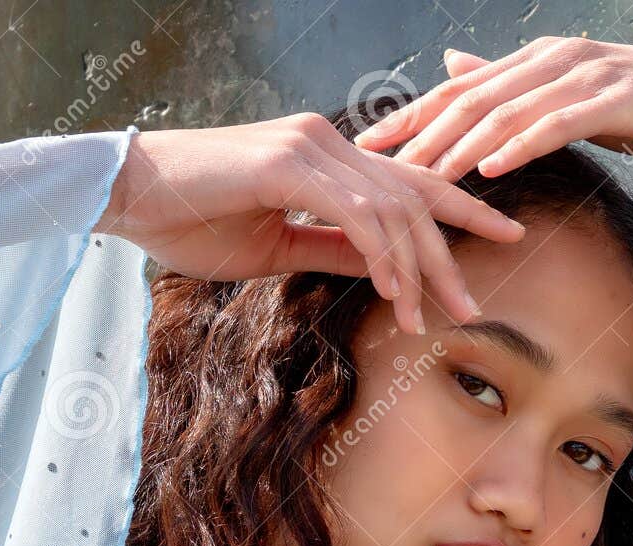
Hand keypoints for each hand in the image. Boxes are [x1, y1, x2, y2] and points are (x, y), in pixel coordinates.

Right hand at [93, 115, 526, 334]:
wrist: (126, 197)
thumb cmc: (192, 220)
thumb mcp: (276, 245)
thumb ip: (330, 251)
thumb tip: (381, 272)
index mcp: (328, 156)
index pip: (410, 181)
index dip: (463, 209)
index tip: (506, 240)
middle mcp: (328, 141)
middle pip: (414, 195)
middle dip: (453, 253)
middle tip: (475, 305)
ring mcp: (309, 148)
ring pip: (392, 207)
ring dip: (418, 268)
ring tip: (433, 317)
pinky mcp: (288, 165)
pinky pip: (356, 214)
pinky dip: (382, 257)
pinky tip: (395, 294)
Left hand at [350, 37, 632, 180]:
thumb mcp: (571, 92)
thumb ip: (514, 86)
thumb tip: (456, 69)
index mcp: (537, 61)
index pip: (461, 89)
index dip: (414, 114)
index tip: (371, 144)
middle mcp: (553, 60)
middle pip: (473, 98)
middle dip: (423, 132)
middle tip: (381, 165)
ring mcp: (583, 77)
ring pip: (508, 111)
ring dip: (461, 144)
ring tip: (424, 174)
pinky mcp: (612, 100)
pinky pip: (556, 125)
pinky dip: (520, 146)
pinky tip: (491, 168)